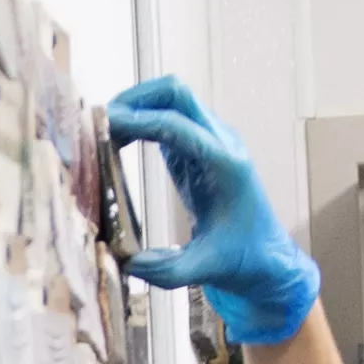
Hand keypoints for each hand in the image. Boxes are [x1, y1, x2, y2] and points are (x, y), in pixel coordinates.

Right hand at [109, 76, 319, 345]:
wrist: (267, 258)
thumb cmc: (242, 260)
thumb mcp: (205, 269)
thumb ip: (166, 270)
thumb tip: (125, 261)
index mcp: (225, 164)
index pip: (175, 124)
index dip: (137, 121)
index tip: (101, 127)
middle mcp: (221, 143)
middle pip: (175, 93)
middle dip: (134, 100)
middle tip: (96, 124)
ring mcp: (211, 141)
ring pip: (171, 100)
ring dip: (136, 108)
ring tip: (100, 133)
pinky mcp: (199, 150)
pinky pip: (168, 120)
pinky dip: (141, 123)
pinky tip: (116, 145)